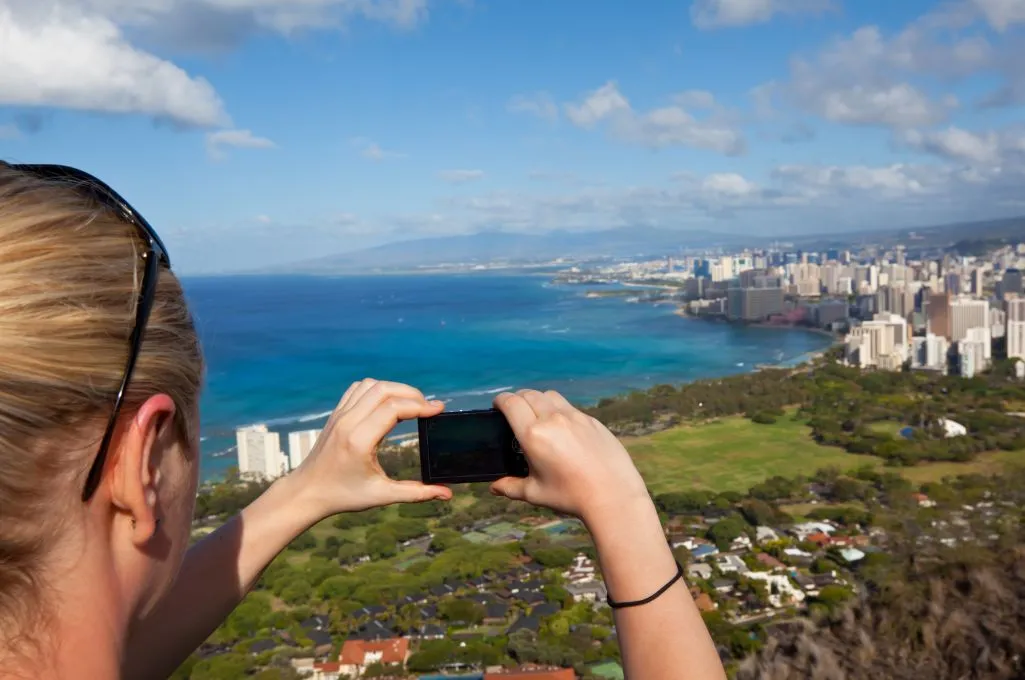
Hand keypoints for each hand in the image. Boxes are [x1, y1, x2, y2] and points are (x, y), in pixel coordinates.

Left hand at [290, 379, 452, 517]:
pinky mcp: (336, 414)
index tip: (439, 409)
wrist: (307, 492)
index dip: (421, 405)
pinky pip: (358, 389)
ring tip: (411, 404)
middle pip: (385, 389)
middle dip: (412, 393)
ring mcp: (340, 415)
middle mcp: (348, 422)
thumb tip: (447, 494)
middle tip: (428, 407)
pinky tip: (389, 403)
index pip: (394, 408)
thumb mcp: (382, 496)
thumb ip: (416, 493)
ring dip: (395, 389)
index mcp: (359, 441)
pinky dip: (378, 389)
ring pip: (371, 385)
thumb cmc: (343, 495)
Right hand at [490, 389, 650, 525]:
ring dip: (538, 400)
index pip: (511, 403)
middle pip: (529, 394)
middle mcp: (553, 419)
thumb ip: (511, 486)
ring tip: (537, 415)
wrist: (613, 495)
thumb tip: (495, 486)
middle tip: (514, 411)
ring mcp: (575, 417)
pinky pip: (570, 407)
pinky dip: (559, 410)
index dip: (500, 401)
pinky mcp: (592, 421)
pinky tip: (562, 428)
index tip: (497, 406)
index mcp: (534, 435)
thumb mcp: (535, 493)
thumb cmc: (571, 496)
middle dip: (517, 399)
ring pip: (550, 396)